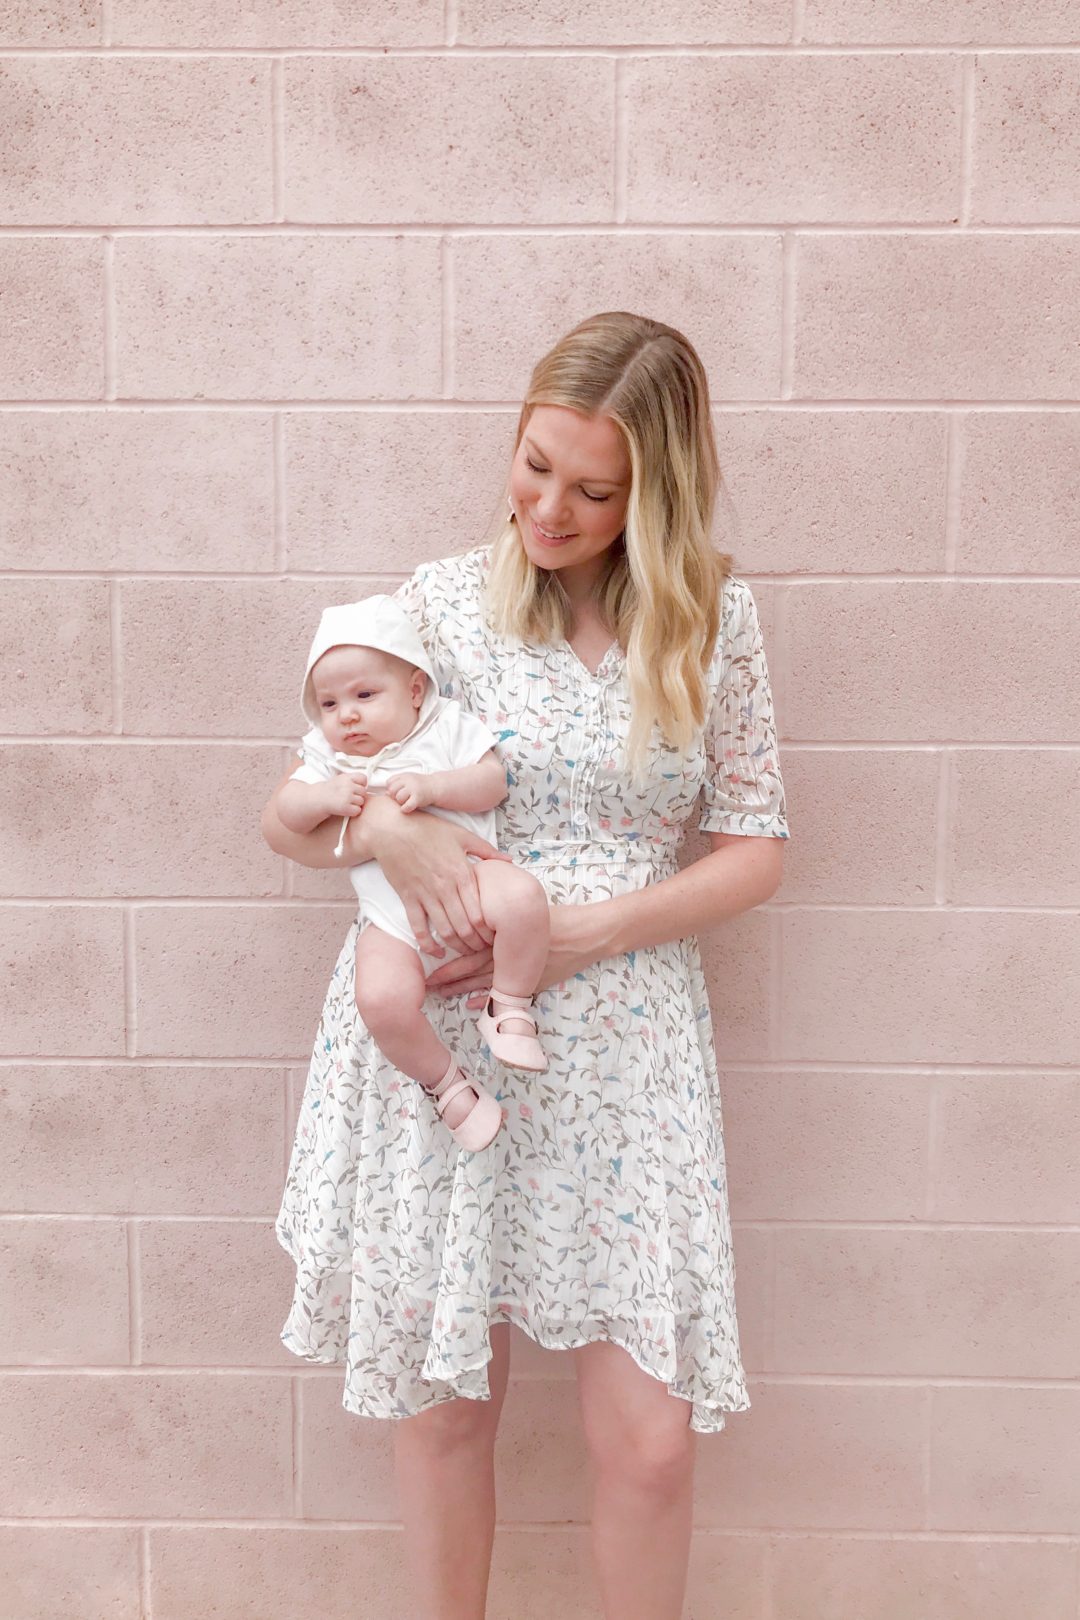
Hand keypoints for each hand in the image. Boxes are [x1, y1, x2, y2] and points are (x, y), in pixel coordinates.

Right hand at [322, 771, 366, 816]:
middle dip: (358, 795)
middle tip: (348, 797)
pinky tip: (345, 808)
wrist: (320, 799)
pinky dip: (353, 811)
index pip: (363, 779)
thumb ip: (353, 780)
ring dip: (356, 804)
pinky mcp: (346, 807)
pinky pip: (358, 810)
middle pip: (364, 792)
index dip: (361, 784)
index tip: (356, 788)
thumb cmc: (332, 790)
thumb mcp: (341, 779)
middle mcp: (348, 786)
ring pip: (362, 801)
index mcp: (347, 777)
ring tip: (346, 802)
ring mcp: (347, 797)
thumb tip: (367, 785)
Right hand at [347, 794, 510, 957]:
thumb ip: (487, 851)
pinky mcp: (408, 898)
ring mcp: (425, 895)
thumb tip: (510, 861)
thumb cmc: (428, 829)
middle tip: (483, 950)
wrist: (391, 828)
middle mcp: (445, 888)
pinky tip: (437, 953)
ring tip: (466, 953)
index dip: (488, 930)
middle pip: (464, 927)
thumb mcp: (462, 835)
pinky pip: (418, 928)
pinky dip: (427, 944)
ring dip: (457, 946)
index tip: (494, 936)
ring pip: (444, 931)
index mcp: (461, 873)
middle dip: (476, 943)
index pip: (479, 912)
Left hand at [384, 771, 433, 813]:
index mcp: (404, 776)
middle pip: (392, 790)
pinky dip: (405, 809)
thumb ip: (397, 784)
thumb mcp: (409, 779)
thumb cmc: (421, 785)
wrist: (437, 787)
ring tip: (407, 802)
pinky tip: (408, 808)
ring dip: (401, 802)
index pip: (389, 782)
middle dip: (395, 796)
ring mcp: (414, 789)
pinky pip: (406, 806)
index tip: (397, 792)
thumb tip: (386, 794)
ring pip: (398, 798)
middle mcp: (408, 781)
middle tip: (402, 798)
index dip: (391, 789)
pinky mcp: (418, 798)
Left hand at [425, 903, 603, 1003]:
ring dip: (462, 990)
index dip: (448, 962)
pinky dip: (489, 1000)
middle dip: (448, 978)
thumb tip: (475, 901)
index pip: (469, 952)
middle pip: (471, 969)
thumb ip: (501, 909)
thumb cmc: (555, 918)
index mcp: (504, 938)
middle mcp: (508, 957)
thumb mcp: (527, 907)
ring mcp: (520, 972)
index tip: (428, 967)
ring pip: (485, 982)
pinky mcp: (531, 982)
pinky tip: (474, 1006)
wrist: (584, 935)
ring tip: (442, 995)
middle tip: (426, 985)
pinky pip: (506, 993)